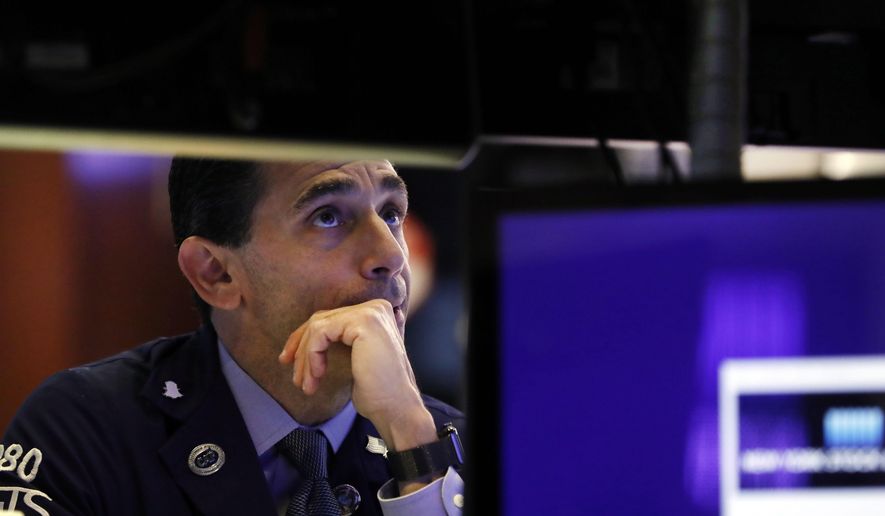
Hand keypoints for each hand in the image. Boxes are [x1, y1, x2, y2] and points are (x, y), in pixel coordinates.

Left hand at [278, 299, 435, 451]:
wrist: (396, 408)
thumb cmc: (377, 390)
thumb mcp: (355, 358)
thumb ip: (341, 339)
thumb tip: (305, 335)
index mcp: (376, 313)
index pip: (330, 318)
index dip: (305, 339)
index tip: (290, 361)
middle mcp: (376, 307)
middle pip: (322, 320)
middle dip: (300, 348)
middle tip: (295, 376)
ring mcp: (371, 312)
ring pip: (318, 326)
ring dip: (305, 358)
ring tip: (306, 384)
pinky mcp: (363, 322)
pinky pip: (321, 333)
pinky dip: (312, 356)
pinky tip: (317, 376)